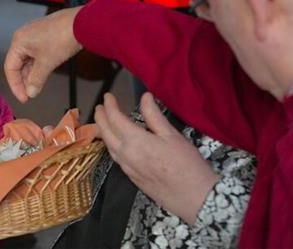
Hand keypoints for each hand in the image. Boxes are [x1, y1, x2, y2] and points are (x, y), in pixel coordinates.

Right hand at [4, 7, 83, 101]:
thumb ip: (36, 80)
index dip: (15, 85)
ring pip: (28, 60)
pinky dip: (39, 66)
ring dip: (32, 74)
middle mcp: (23, 36)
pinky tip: (43, 75)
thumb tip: (31, 92)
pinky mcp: (44, 36)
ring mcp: (34, 35)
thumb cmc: (63, 36)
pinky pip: (36, 54)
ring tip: (37, 87)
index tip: (24, 98)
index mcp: (19, 41)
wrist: (82, 23)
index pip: (10, 67)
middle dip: (24, 80)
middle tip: (30, 94)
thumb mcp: (47, 63)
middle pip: (18, 63)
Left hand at [95, 92, 220, 223]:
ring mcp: (127, 168)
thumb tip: (145, 97)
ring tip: (103, 122)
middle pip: (106, 133)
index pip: (115, 118)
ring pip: (108, 146)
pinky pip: (115, 157)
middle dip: (100, 118)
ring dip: (103, 132)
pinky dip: (111, 145)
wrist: (192, 196)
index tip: (108, 96)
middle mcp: (126, 155)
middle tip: (99, 107)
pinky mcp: (132, 178)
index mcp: (135, 141)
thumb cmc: (186, 163)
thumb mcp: (171, 134)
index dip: (110, 105)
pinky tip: (116, 143)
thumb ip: (154, 115)